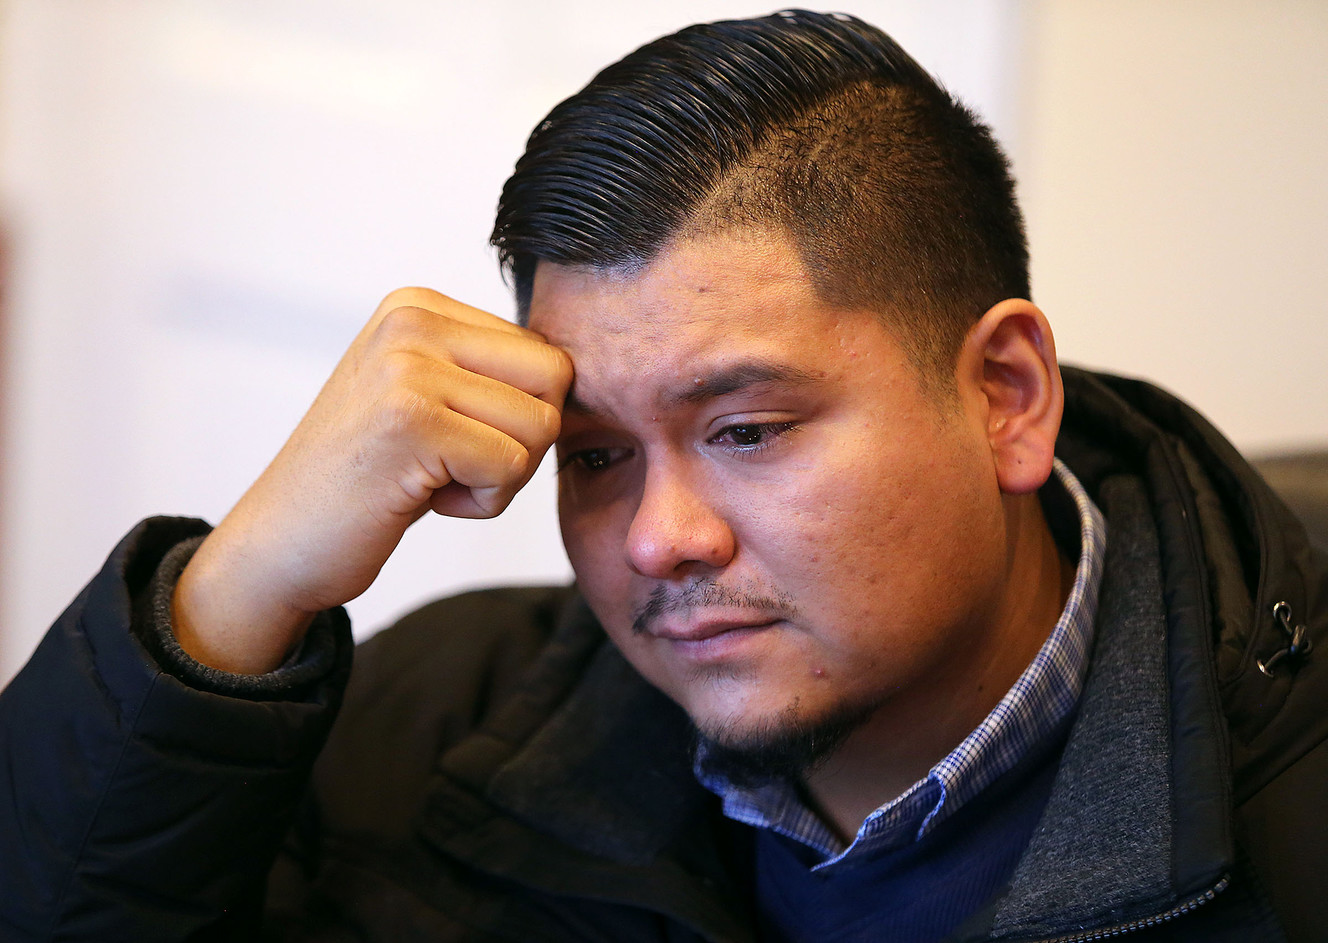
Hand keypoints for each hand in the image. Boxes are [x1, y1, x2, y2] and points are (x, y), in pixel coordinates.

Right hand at [172, 288, 572, 672]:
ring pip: (541, 424)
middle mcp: (413, 321)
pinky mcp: (411, 420)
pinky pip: (512, 465)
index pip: (544, 352)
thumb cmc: (366, 479)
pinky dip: (483, 502)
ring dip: (502, 476)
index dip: (517, 414)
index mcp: (420, 306)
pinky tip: (423, 499)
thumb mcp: (425, 397)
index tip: (449, 438)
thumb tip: (576, 368)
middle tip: (454, 465)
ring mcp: (408, 366)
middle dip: (524, 440)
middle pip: (555, 379)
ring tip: (432, 478)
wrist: (280, 541)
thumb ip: (487, 370)